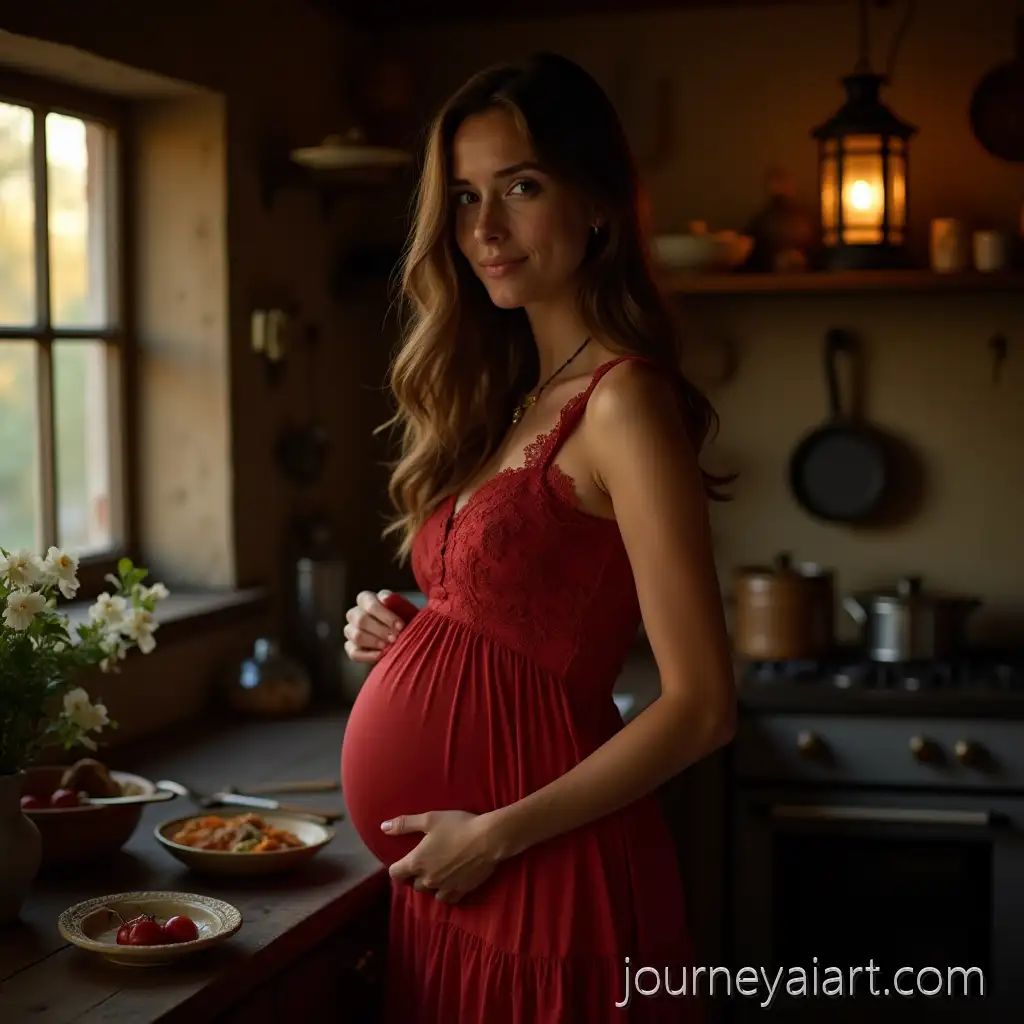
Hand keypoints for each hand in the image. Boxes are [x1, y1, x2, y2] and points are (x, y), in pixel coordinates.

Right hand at [343, 590, 410, 663]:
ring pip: (356, 636)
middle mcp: (354, 613)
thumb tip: (385, 598)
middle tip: (395, 638)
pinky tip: (381, 655)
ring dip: (374, 642)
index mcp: (366, 599)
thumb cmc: (405, 618)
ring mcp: (350, 631)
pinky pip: (354, 653)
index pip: (369, 604)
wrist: (408, 636)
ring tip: (389, 646)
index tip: (401, 626)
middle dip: (381, 630)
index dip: (386, 616)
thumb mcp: (405, 609)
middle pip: (360, 620)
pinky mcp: (351, 648)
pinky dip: (368, 655)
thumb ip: (396, 602)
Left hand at [384, 810, 502, 903]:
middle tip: (425, 861)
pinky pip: (448, 899)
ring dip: (431, 884)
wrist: (488, 839)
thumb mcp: (429, 820)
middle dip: (415, 875)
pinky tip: (451, 880)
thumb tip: (382, 827)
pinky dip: (446, 891)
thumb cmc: (457, 826)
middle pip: (413, 884)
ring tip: (438, 871)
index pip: (395, 873)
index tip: (404, 859)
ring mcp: (444, 887)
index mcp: (416, 862)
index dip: (397, 867)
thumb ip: (404, 824)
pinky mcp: (460, 891)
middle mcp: (427, 879)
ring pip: (430, 892)